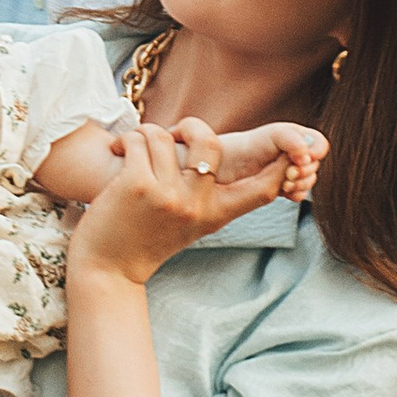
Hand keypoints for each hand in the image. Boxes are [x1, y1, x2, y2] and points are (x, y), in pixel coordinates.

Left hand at [69, 118, 324, 288]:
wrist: (106, 269)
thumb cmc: (146, 240)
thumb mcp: (191, 225)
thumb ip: (212, 198)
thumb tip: (236, 165)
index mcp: (216, 216)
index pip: (264, 186)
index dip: (283, 162)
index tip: (290, 146)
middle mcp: (197, 206)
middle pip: (211, 142)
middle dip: (191, 127)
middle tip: (172, 134)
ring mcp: (168, 196)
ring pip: (166, 135)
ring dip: (147, 134)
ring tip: (135, 148)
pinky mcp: (138, 185)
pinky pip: (141, 139)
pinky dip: (126, 140)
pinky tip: (118, 151)